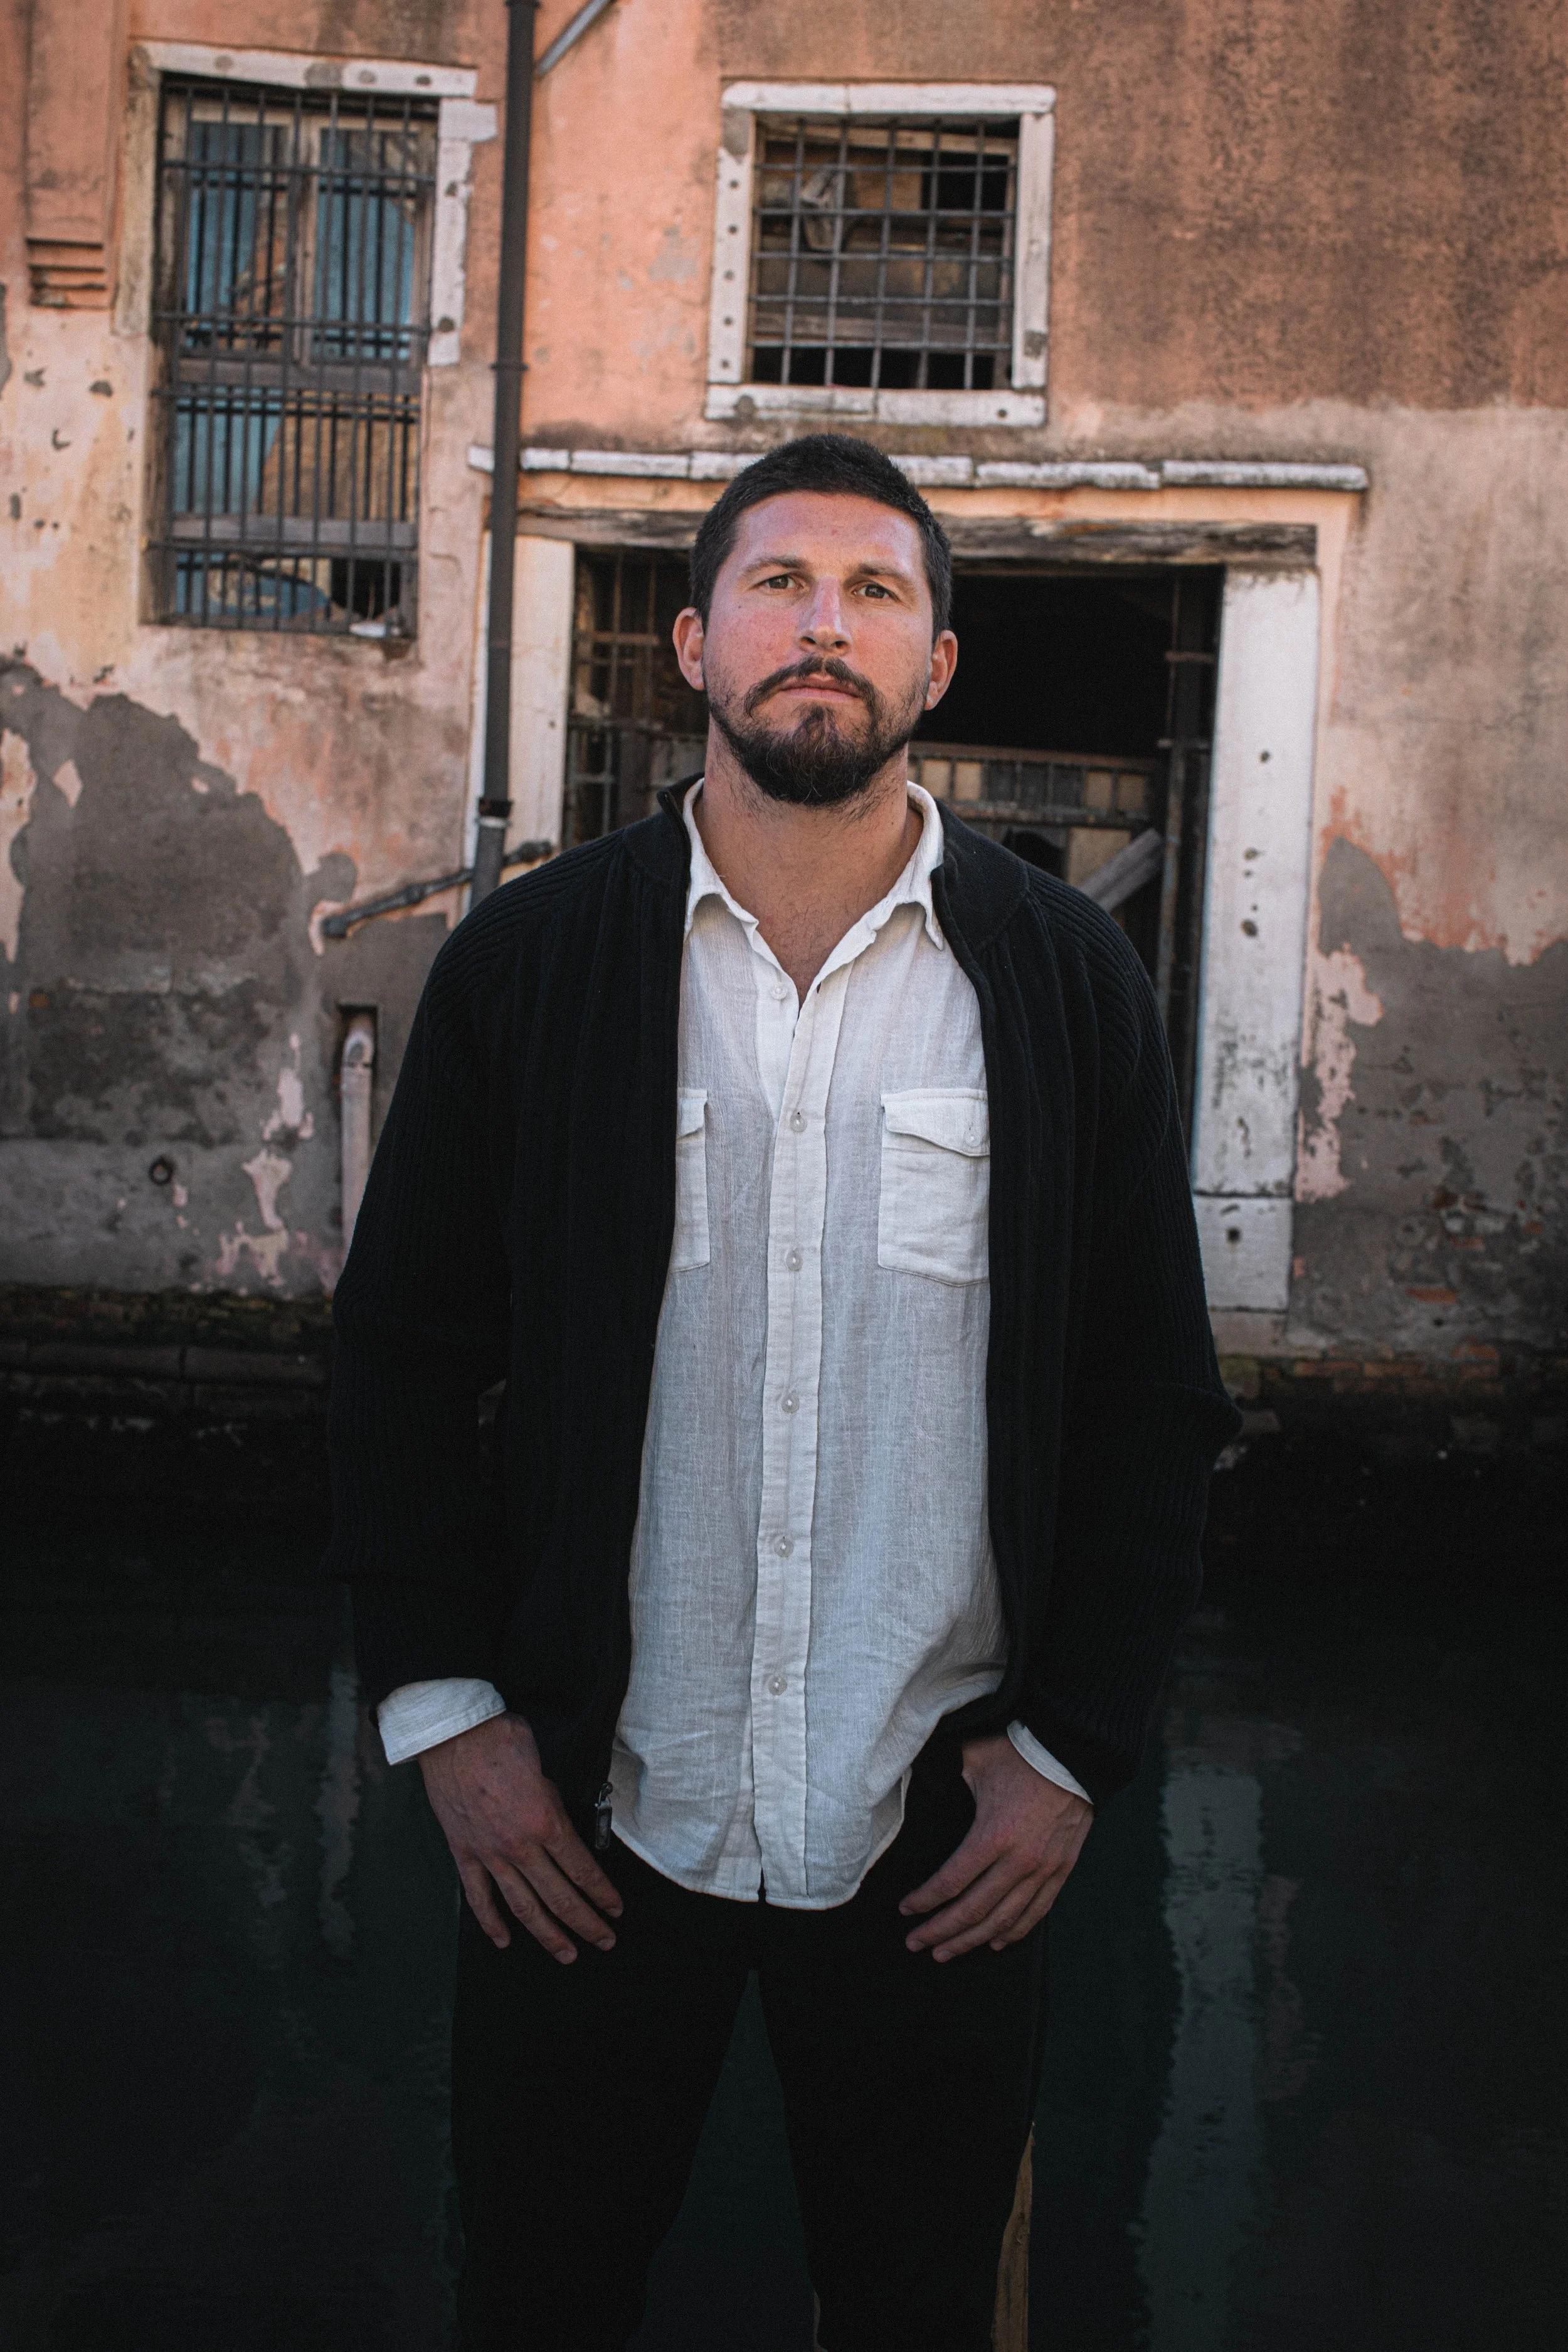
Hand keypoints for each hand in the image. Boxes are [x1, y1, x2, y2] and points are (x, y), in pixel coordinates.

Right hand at [419, 1711, 621, 1963]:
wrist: (453, 1735)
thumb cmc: (501, 1740)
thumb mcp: (545, 1767)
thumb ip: (554, 1802)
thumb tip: (556, 1819)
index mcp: (546, 1822)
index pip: (582, 1870)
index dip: (602, 1893)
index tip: (615, 1909)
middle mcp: (520, 1846)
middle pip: (560, 1897)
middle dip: (587, 1923)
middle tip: (605, 1940)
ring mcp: (489, 1854)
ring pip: (523, 1906)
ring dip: (548, 1935)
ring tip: (567, 1954)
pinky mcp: (464, 1853)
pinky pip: (478, 1897)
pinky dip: (491, 1922)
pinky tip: (504, 1941)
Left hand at [899, 1733, 1091, 1962]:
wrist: (1076, 1752)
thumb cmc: (1021, 1751)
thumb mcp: (975, 1758)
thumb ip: (946, 1774)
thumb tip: (914, 1772)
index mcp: (993, 1834)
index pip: (951, 1882)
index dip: (925, 1900)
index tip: (905, 1909)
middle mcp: (1019, 1860)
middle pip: (973, 1910)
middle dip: (940, 1931)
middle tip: (915, 1943)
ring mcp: (1044, 1869)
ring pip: (1003, 1920)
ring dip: (972, 1940)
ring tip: (946, 1953)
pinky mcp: (1062, 1870)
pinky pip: (1036, 1912)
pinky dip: (1014, 1932)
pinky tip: (995, 1943)